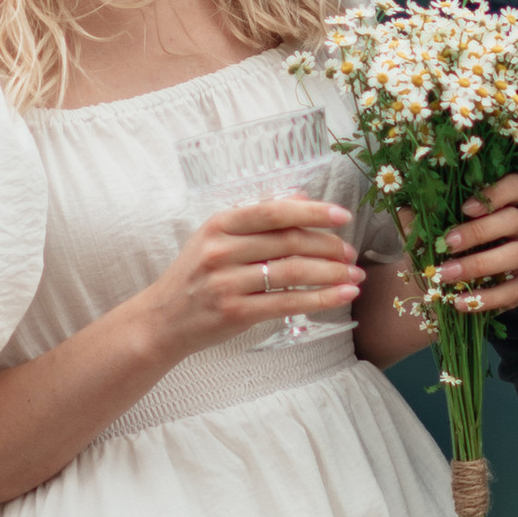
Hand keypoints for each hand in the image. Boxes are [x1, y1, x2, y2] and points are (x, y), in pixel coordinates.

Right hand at [143, 196, 361, 359]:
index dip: (312, 212)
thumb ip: (256, 216)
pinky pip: (287, 302)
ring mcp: (227, 282)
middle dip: (328, 246)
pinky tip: (342, 296)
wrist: (162, 320)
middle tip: (352, 253)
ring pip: (292, 272)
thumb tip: (301, 196)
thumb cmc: (196, 275)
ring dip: (332, 274)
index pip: (273, 211)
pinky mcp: (235, 312)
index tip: (342, 216)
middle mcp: (222, 250)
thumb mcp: (216, 237)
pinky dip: (320, 299)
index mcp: (219, 224)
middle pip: (288, 242)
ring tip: (355, 276)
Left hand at [430, 173, 517, 318]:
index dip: (498, 192)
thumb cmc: (441, 250)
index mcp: (500, 206)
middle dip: (479, 231)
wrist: (445, 288)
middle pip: (516, 219)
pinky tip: (459, 301)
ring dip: (480, 264)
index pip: (517, 186)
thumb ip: (417, 220)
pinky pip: (515, 290)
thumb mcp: (426, 231)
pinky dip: (487, 298)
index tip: (466, 208)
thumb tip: (409, 218)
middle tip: (448, 244)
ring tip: (447, 274)